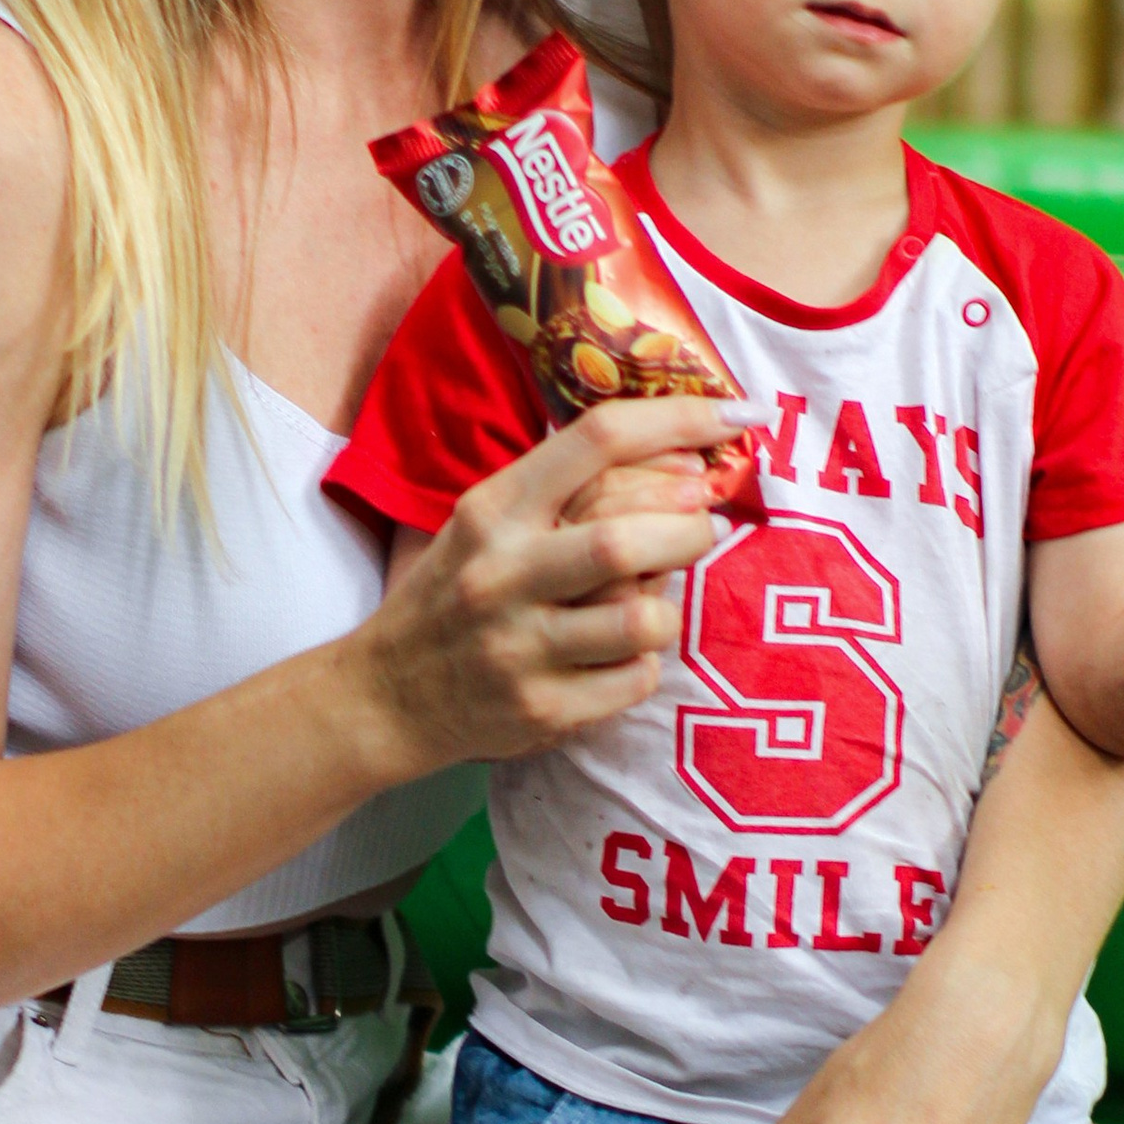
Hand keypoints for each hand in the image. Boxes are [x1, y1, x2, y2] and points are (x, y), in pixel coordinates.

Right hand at [359, 397, 735, 772]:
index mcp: (494, 510)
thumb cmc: (457, 593)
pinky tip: (620, 656)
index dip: (680, 419)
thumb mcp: (488, 521)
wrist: (386, 696)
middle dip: (690, 529)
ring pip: (642, 618)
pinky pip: (636, 679)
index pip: (597, 439)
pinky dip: (646, 663)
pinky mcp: (542, 710)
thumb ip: (570, 489)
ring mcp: (520, 648)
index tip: (737, 413)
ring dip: (670, 606)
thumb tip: (687, 464)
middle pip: (625, 539)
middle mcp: (503, 574)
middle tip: (702, 529)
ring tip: (654, 601)